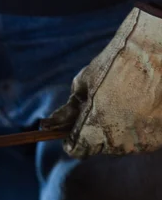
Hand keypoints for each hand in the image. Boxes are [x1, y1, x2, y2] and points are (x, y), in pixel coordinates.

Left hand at [42, 5, 161, 157]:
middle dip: (96, 130)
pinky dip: (140, 127)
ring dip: (120, 129)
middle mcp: (117, 141)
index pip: (76, 149)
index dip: (72, 138)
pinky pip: (142, 139)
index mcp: (94, 129)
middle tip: (105, 104)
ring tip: (128, 101)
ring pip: (122, 144)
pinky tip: (144, 106)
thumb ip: (69, 107)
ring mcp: (140, 142)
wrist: (160, 50)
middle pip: (99, 147)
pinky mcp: (159, 139)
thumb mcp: (86, 81)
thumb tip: (49, 124)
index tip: (74, 127)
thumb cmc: (119, 60)